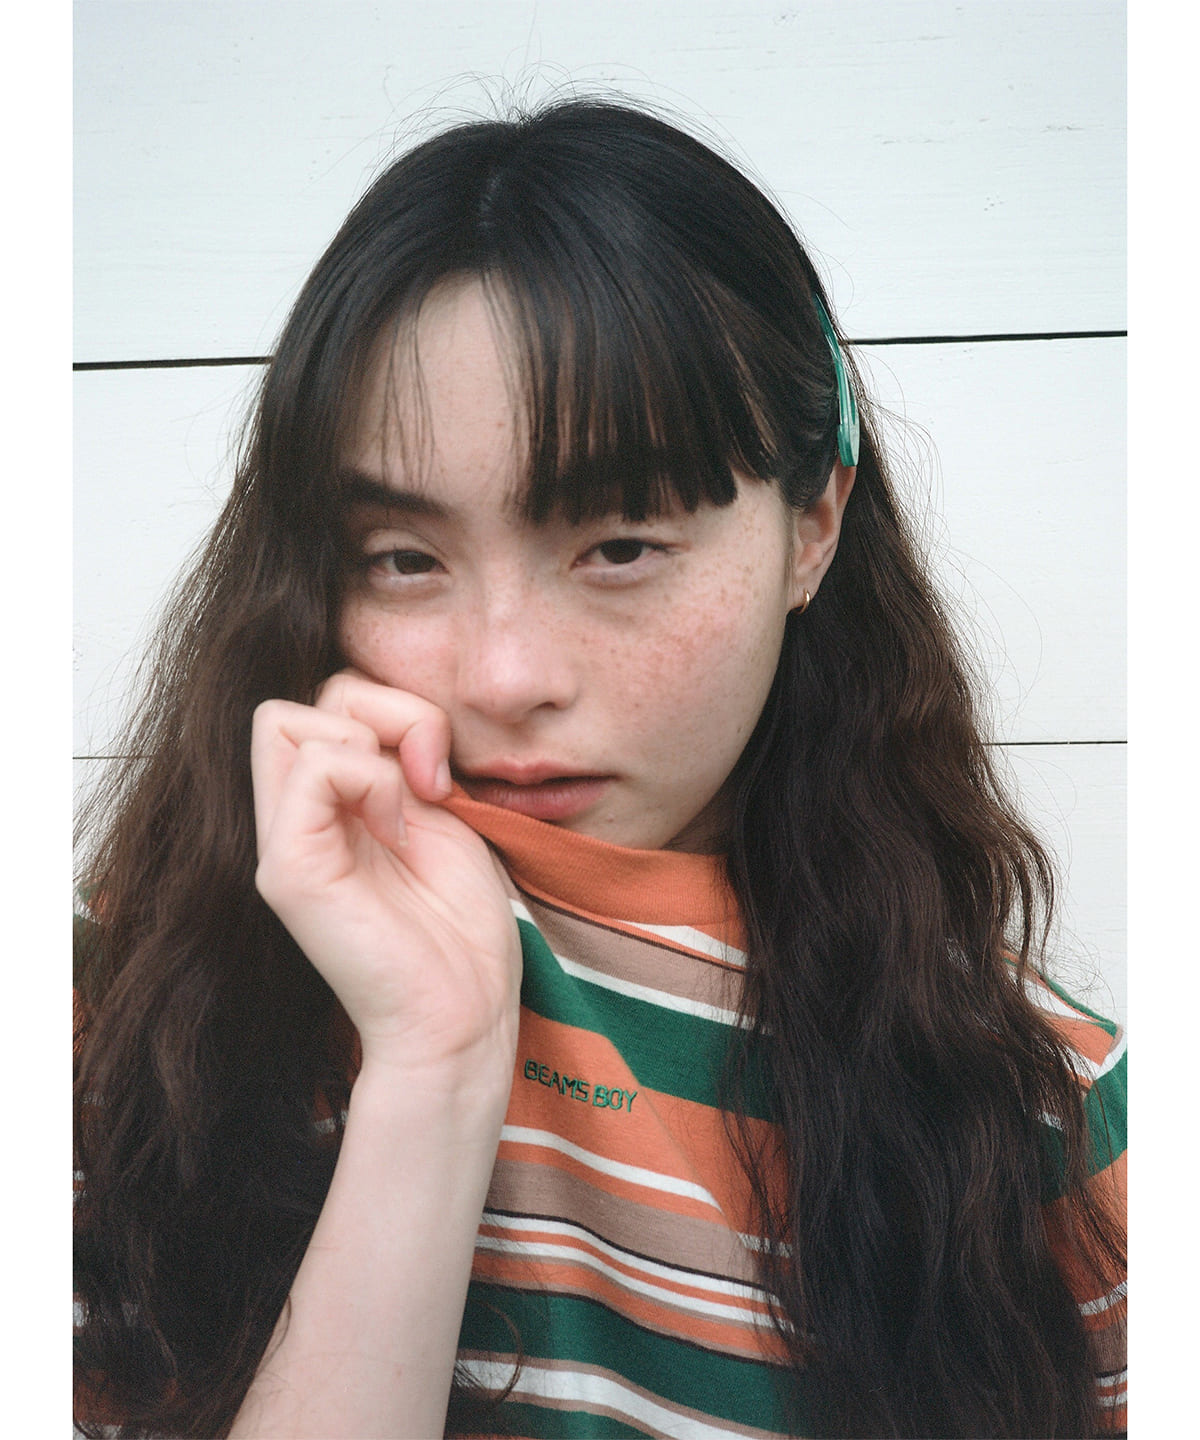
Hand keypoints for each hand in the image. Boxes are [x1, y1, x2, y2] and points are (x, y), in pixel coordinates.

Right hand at [251, 670, 520, 1079]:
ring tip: (408, 811)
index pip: (325, 704)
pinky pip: (313, 767)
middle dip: (380, 711)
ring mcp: (283, 843)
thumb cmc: (460, 929)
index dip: (391, 712)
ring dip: (374, 745)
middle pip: (297, 700)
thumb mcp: (443, 815)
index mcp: (328, 808)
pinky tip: (396, 831)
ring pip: (282, 718)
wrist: (464, 1015)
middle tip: (427, 778)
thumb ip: (407, 759)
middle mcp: (293, 820)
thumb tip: (397, 718)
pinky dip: (370, 778)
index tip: (439, 772)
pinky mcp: (288, 870)